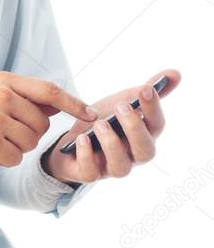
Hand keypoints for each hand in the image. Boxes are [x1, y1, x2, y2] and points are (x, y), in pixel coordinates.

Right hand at [0, 71, 97, 177]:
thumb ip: (22, 98)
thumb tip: (58, 104)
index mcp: (3, 81)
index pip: (49, 91)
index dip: (73, 103)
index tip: (92, 114)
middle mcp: (1, 95)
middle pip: (42, 124)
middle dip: (29, 136)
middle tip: (2, 134)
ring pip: (30, 143)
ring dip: (15, 149)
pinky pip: (15, 158)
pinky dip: (4, 161)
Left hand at [41, 68, 180, 185]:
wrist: (72, 139)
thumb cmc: (104, 121)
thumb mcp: (122, 101)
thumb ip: (146, 91)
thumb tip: (175, 73)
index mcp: (143, 135)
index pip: (157, 125)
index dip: (153, 108)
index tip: (146, 89)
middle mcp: (132, 155)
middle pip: (145, 151)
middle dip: (134, 128)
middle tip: (121, 106)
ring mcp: (111, 167)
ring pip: (121, 167)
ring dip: (111, 144)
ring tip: (99, 124)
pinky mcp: (89, 173)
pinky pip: (90, 174)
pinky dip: (86, 157)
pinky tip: (82, 139)